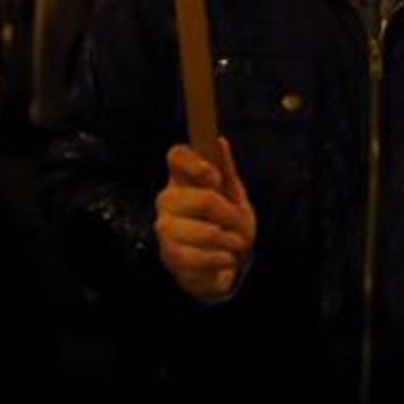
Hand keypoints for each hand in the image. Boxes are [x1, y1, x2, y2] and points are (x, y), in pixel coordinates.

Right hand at [156, 137, 255, 302]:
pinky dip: (220, 258)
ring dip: (227, 239)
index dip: (194, 162)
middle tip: (238, 221)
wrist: (227, 262)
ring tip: (235, 243)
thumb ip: (226, 171)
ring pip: (201, 231)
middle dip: (226, 212)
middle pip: (196, 197)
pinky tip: (225, 258)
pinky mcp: (170, 256)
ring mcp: (166, 227)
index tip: (214, 176)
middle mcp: (168, 199)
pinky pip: (198, 257)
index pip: (176, 156)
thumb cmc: (228, 222)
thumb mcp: (233, 195)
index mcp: (184, 177)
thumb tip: (220, 142)